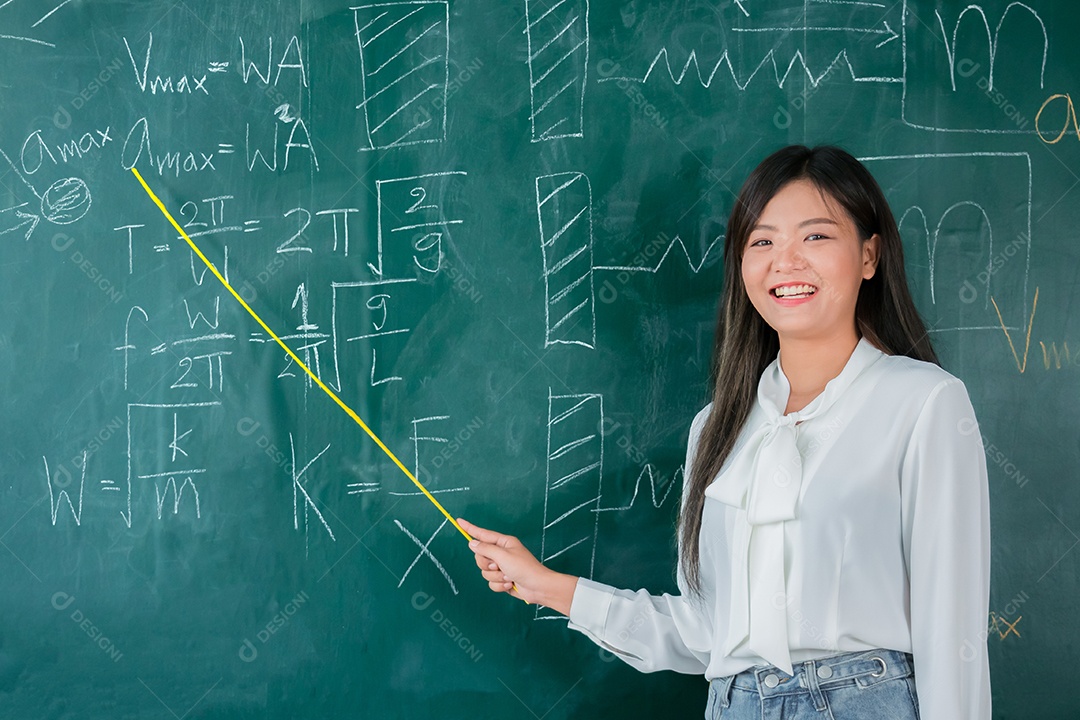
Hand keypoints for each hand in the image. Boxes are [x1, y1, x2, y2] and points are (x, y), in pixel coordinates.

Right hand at [458, 518, 577, 614]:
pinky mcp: (502, 579)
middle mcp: (501, 553)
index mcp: (503, 542)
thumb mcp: (503, 556)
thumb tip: (472, 543)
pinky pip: (491, 582)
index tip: (458, 521)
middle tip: (497, 565)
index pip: (482, 534)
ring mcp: (502, 567)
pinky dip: (499, 585)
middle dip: (487, 564)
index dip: (470, 528)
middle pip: (480, 557)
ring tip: (508, 576)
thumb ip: (485, 549)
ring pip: (484, 572)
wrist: (538, 587)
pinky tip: (509, 584)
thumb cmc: (524, 568)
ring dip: (495, 576)